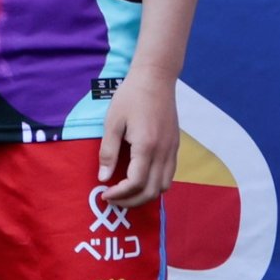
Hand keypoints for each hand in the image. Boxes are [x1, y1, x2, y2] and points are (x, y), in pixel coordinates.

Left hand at [93, 67, 180, 212]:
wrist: (156, 78)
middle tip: (113, 198)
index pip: (136, 183)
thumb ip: (108, 152)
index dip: (120, 194)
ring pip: (164, 186)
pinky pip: (169, 175)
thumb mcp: (112, 122)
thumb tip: (103, 178)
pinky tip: (141, 179)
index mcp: (146, 146)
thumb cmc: (130, 96)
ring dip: (145, 195)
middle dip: (131, 201)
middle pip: (152, 191)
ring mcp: (172, 150)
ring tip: (126, 192)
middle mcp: (163, 152)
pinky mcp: (175, 146)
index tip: (105, 193)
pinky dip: (156, 184)